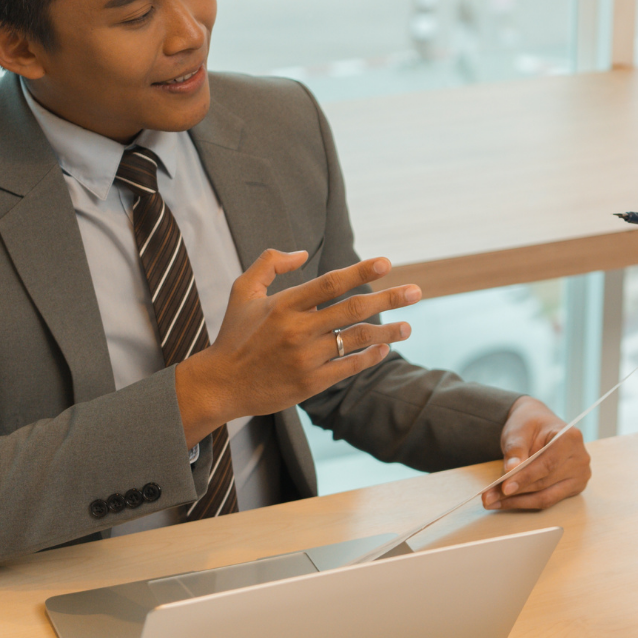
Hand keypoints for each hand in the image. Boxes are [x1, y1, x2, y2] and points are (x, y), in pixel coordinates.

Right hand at [174, 250, 420, 446]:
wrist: (221, 384)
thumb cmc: (235, 334)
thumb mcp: (243, 291)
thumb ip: (270, 263)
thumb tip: (303, 253)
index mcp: (284, 305)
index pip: (330, 283)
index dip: (360, 272)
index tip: (386, 263)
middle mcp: (298, 330)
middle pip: (353, 309)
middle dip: (389, 298)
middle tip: (416, 291)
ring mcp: (306, 358)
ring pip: (357, 340)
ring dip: (387, 332)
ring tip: (408, 326)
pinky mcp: (311, 383)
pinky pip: (349, 367)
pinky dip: (370, 357)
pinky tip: (384, 349)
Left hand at [482, 397, 591, 509]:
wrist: (538, 425)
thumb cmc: (530, 424)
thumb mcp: (518, 430)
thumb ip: (515, 450)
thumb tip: (511, 471)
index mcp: (571, 438)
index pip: (547, 464)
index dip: (526, 478)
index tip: (504, 487)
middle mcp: (580, 459)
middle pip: (546, 483)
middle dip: (515, 492)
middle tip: (488, 497)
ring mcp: (579, 475)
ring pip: (546, 497)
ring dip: (517, 502)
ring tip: (492, 501)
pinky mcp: (572, 488)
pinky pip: (547, 500)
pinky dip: (525, 502)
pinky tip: (506, 501)